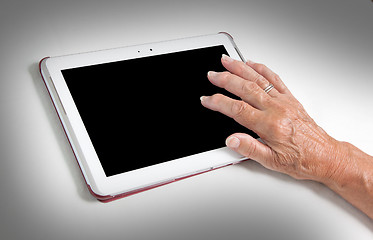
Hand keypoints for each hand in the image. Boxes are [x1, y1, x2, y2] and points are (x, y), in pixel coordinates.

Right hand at [200, 54, 346, 181]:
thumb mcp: (272, 162)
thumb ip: (250, 148)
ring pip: (258, 79)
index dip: (218, 102)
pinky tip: (252, 64)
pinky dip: (262, 69)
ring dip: (240, 68)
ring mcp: (284, 102)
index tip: (207, 99)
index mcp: (270, 125)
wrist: (325, 156)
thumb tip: (232, 140)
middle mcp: (277, 109)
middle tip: (212, 75)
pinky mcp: (291, 99)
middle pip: (245, 88)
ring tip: (227, 60)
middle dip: (225, 79)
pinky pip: (275, 79)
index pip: (237, 109)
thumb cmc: (302, 160)